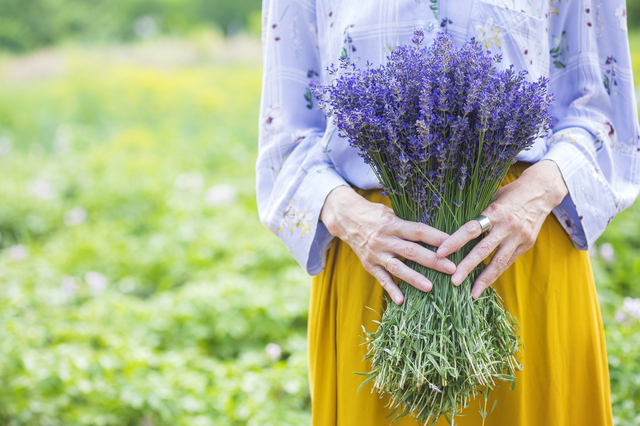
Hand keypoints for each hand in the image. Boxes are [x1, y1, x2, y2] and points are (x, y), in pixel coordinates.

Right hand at [320, 186, 456, 304]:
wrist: (346, 219)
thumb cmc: (375, 214)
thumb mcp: (391, 212)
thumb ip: (408, 225)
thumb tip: (435, 234)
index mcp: (392, 224)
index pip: (418, 231)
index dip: (437, 237)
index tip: (455, 244)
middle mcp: (384, 239)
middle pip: (411, 251)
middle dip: (433, 260)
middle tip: (452, 268)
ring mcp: (376, 253)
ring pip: (397, 267)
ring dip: (414, 278)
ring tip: (430, 287)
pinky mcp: (369, 265)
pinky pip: (381, 278)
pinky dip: (391, 290)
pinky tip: (401, 301)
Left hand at [435, 160, 568, 298]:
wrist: (542, 191)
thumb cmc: (510, 193)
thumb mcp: (492, 199)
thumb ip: (478, 216)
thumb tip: (454, 231)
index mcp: (494, 212)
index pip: (471, 229)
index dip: (455, 241)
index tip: (440, 253)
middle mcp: (507, 226)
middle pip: (484, 249)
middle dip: (467, 266)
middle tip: (454, 281)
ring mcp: (519, 237)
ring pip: (498, 261)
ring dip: (484, 279)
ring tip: (472, 293)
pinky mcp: (527, 244)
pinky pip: (508, 262)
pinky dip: (496, 273)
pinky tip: (485, 283)